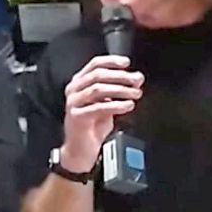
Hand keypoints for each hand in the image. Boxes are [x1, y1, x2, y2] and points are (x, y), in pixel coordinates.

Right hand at [60, 55, 143, 171]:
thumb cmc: (92, 127)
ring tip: (135, 93)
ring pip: (98, 89)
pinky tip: (128, 105)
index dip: (111, 61)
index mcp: (79, 84)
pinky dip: (116, 105)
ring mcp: (74, 103)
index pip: (94, 65)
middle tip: (137, 80)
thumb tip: (133, 81)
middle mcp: (74, 91)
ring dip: (120, 90)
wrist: (80, 150)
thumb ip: (113, 92)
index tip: (127, 63)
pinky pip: (99, 107)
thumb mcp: (104, 104)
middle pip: (98, 75)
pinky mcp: (78, 117)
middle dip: (121, 76)